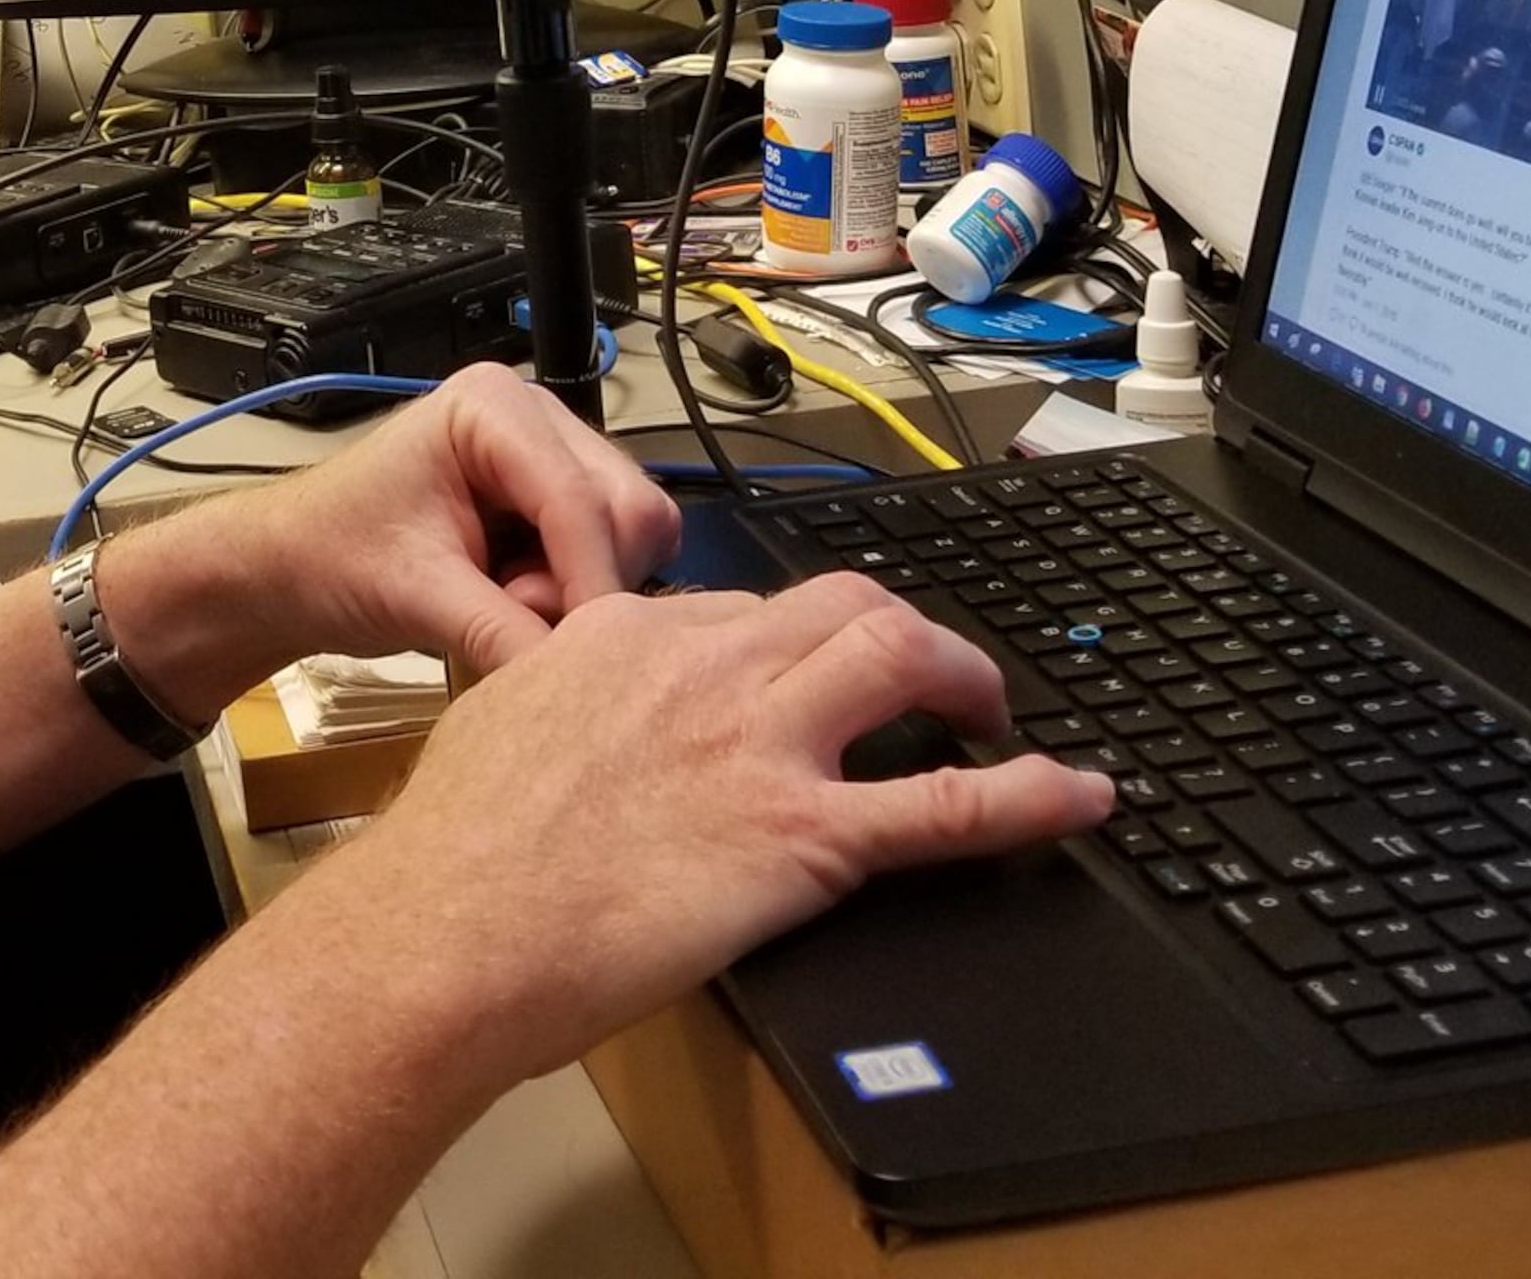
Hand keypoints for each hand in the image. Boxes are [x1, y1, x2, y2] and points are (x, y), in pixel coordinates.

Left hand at [123, 364, 683, 703]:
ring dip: (582, 590)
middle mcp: (539, 417)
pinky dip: (578, 591)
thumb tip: (573, 685)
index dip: (590, 581)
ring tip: (502, 606)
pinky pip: (614, 553)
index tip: (590, 659)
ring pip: (632, 534)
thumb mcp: (414, 594)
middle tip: (512, 616)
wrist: (295, 568)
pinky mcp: (559, 502)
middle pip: (627, 509)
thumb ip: (498, 632)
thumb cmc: (332, 557)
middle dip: (586, 581)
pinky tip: (517, 601)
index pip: (579, 498)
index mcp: (494, 406)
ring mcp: (555, 457)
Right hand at [318, 573, 1115, 1086]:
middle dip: (900, 630)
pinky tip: (1078, 796)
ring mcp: (762, 743)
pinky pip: (948, 804)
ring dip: (965, 676)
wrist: (452, 927)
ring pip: (902, 655)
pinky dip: (1029, 795)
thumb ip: (561, 695)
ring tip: (993, 712)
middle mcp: (707, 665)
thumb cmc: (456, 853)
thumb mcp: (500, 721)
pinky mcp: (804, 837)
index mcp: (627, 634)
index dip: (792, 640)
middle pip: (842, 603)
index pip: (745, 609)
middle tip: (927, 676)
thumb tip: (579, 714)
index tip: (808, 670)